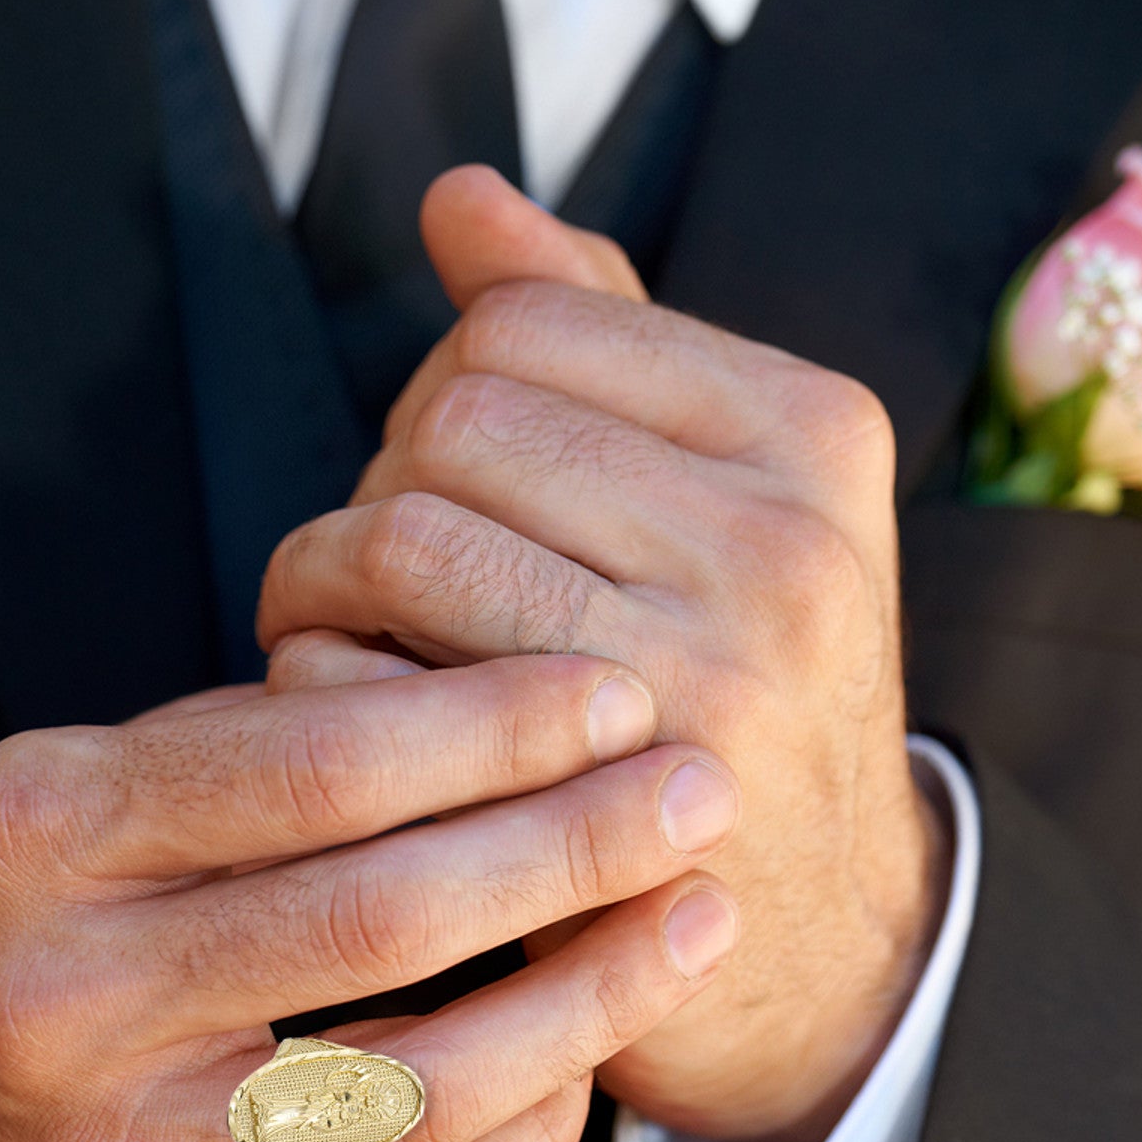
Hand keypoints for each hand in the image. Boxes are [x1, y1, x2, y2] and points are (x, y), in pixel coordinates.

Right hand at [0, 660, 740, 1141]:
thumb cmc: (11, 909)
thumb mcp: (77, 785)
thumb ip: (254, 749)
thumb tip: (496, 711)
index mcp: (40, 841)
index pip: (311, 768)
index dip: (491, 724)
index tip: (613, 693)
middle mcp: (73, 1007)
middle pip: (385, 918)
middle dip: (575, 841)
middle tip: (700, 785)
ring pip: (424, 1086)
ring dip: (590, 996)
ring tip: (696, 918)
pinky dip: (530, 1132)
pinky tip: (589, 1058)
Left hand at [260, 168, 950, 1141]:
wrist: (826, 939)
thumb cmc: (744, 695)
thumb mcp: (731, 505)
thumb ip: (611, 345)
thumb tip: (461, 202)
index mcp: (813, 432)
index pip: (523, 320)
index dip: (442, 388)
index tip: (448, 475)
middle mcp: (780, 543)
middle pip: (450, 418)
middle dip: (380, 485)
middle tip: (380, 568)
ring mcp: (702, 680)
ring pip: (398, 536)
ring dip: (319, 578)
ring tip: (334, 627)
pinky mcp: (603, 812)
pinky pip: (366, 685)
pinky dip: (315, 684)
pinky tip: (350, 712)